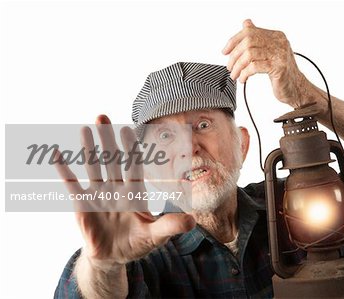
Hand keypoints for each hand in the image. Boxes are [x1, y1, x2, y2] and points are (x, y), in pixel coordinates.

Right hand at [54, 115, 194, 267]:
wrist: (113, 256)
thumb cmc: (136, 243)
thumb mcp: (155, 236)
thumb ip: (170, 226)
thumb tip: (193, 221)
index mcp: (134, 192)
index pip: (133, 166)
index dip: (130, 149)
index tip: (127, 130)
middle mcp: (116, 188)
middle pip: (111, 160)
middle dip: (107, 139)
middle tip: (102, 116)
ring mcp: (98, 194)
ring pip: (93, 166)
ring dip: (88, 149)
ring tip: (85, 128)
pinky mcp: (81, 203)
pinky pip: (71, 184)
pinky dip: (64, 170)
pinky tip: (57, 153)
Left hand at [223, 19, 320, 108]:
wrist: (295, 88)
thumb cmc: (281, 72)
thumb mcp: (269, 52)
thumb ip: (258, 38)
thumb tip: (246, 24)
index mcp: (276, 36)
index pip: (250, 32)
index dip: (234, 41)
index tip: (225, 52)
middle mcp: (279, 42)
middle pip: (248, 41)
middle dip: (234, 55)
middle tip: (230, 67)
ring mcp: (280, 54)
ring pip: (249, 54)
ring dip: (238, 66)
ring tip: (235, 75)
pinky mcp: (279, 68)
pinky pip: (254, 67)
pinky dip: (245, 73)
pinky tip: (243, 79)